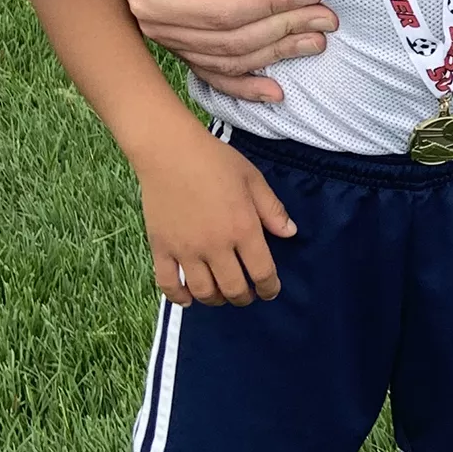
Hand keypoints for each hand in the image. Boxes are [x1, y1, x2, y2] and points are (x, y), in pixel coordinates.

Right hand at [119, 0, 336, 101]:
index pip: (224, 10)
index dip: (270, 4)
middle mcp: (159, 28)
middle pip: (231, 40)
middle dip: (283, 29)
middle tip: (326, 18)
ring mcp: (170, 43)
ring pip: (229, 61)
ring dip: (275, 54)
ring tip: (316, 41)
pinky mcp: (182, 49)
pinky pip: (214, 76)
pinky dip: (245, 87)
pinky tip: (276, 94)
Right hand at [137, 123, 297, 305]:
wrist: (169, 151)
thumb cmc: (215, 160)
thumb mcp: (253, 179)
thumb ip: (272, 209)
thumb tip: (291, 233)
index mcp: (243, 228)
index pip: (262, 272)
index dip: (270, 288)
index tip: (270, 291)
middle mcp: (216, 246)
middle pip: (234, 288)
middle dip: (245, 297)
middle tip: (247, 294)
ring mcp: (186, 250)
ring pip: (204, 292)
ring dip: (216, 300)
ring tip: (221, 295)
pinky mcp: (161, 249)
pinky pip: (169, 284)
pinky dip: (179, 298)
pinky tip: (189, 299)